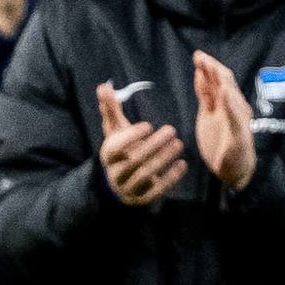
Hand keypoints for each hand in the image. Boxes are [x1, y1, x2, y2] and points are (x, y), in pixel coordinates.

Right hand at [92, 76, 194, 205]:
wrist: (120, 182)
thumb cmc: (121, 148)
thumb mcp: (115, 130)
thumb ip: (110, 108)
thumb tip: (103, 86)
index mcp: (108, 155)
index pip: (116, 148)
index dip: (132, 137)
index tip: (149, 125)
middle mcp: (116, 174)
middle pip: (134, 160)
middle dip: (154, 145)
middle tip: (172, 130)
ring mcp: (128, 188)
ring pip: (146, 175)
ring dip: (164, 159)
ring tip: (179, 144)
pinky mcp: (142, 199)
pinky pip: (157, 190)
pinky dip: (171, 178)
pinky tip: (182, 164)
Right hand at [189, 51, 257, 188]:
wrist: (233, 171)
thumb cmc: (239, 157)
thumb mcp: (237, 139)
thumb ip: (232, 115)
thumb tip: (225, 89)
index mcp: (238, 110)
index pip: (227, 86)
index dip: (217, 74)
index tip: (207, 64)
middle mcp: (230, 106)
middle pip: (220, 81)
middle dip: (211, 67)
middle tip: (199, 56)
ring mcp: (219, 110)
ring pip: (212, 86)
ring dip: (206, 71)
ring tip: (198, 57)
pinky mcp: (209, 116)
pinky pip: (206, 96)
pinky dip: (202, 84)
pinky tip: (198, 73)